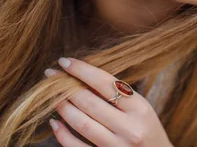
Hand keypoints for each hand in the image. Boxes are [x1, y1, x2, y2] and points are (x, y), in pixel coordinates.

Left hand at [44, 57, 173, 146]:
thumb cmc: (146, 130)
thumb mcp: (140, 108)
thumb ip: (117, 94)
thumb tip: (81, 76)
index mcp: (140, 108)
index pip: (106, 83)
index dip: (82, 70)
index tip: (65, 61)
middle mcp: (130, 129)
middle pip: (90, 102)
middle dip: (66, 86)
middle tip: (50, 75)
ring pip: (82, 124)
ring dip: (63, 107)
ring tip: (52, 96)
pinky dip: (62, 135)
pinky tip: (54, 123)